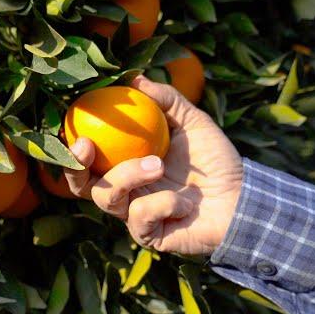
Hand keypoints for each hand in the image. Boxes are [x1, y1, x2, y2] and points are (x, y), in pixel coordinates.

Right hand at [64, 75, 243, 255]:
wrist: (242, 198)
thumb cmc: (214, 160)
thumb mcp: (191, 122)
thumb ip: (165, 100)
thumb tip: (135, 78)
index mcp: (125, 164)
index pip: (88, 158)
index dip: (72, 145)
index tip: (74, 123)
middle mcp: (124, 190)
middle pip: (81, 185)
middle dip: (75, 166)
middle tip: (85, 145)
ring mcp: (133, 214)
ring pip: (107, 197)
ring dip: (129, 175)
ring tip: (158, 165)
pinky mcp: (148, 235)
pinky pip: (140, 216)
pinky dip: (163, 203)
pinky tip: (185, 202)